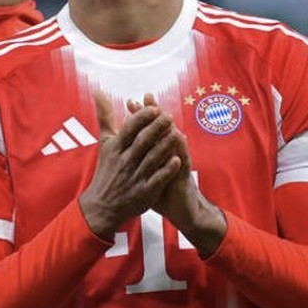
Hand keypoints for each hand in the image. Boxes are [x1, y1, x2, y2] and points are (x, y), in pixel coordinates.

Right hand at [79, 92, 183, 239]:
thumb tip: (99, 91)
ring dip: (165, 146)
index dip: (142, 118)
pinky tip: (178, 160)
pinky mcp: (143, 193)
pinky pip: (157, 179)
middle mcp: (124, 162)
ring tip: (178, 133)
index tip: (154, 108)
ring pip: (152, 159)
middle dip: (156, 128)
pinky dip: (167, 170)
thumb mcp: (104, 143)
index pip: (129, 129)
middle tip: (169, 116)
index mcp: (115, 148)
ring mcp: (134, 178)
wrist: (102, 206)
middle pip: (142, 142)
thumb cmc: (107, 169)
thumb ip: (105, 117)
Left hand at [121, 96, 226, 256]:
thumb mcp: (147, 176)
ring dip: (168, 125)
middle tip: (146, 97)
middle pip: (160, 129)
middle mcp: (168, 153)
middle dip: (152, 113)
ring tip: (162, 110)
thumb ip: (137, 161)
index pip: (147, 129)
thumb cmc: (162, 192)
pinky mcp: (184, 174)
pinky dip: (181, 148)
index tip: (129, 102)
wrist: (181, 211)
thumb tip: (122, 151)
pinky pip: (183, 158)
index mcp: (156, 153)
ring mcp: (177, 162)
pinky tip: (180, 137)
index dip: (139, 116)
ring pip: (173, 139)